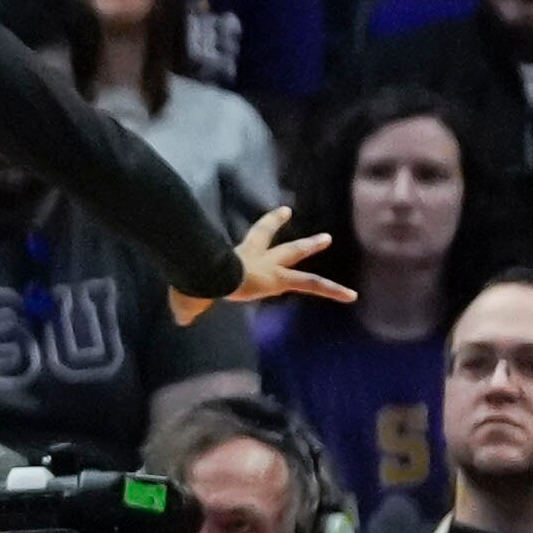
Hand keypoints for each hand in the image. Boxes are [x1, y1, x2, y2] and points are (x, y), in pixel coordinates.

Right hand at [170, 204, 351, 324]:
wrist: (209, 277)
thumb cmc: (196, 284)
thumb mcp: (189, 297)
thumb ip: (188, 307)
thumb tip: (181, 319)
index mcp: (238, 258)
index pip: (254, 238)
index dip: (267, 225)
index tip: (282, 213)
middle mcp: (257, 258)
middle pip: (278, 243)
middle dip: (293, 238)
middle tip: (305, 224)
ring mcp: (270, 268)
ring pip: (296, 256)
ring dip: (311, 246)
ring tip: (327, 237)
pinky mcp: (280, 280)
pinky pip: (312, 284)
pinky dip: (333, 291)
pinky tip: (352, 295)